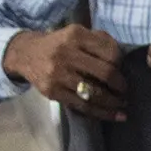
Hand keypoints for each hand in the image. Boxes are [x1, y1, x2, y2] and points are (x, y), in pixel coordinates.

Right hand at [4, 23, 126, 119]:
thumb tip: (124, 59)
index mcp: (76, 35)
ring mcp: (58, 74)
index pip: (110, 52)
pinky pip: (83, 106)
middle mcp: (66, 53)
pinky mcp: (53, 91)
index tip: (124, 70)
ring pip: (95, 93)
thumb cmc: (59, 45)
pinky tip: (116, 116)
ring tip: (123, 105)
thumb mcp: (77, 34)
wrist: (25, 54)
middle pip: (106, 73)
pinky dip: (103, 113)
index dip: (121, 64)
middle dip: (121, 85)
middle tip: (125, 90)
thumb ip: (100, 41)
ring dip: (114, 102)